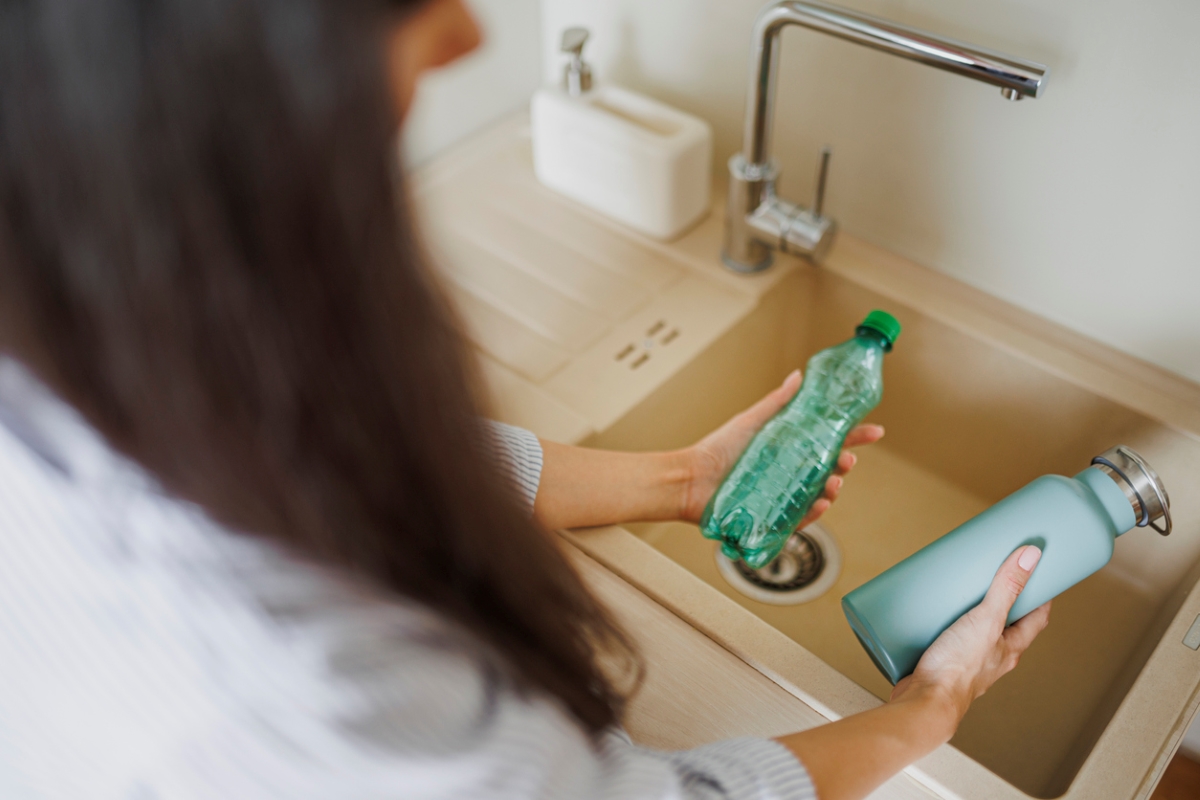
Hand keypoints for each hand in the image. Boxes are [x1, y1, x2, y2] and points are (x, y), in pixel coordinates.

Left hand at [678, 369, 884, 524]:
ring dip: (833, 489)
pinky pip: (800, 518)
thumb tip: (799, 375)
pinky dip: (813, 512)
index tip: (875, 430)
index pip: (828, 441)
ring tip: (834, 482)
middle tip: (849, 459)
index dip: (853, 436)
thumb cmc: (717, 450)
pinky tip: (821, 504)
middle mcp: (790, 472)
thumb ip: (777, 402)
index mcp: (788, 448)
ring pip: (819, 494)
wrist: (691, 479)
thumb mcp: (751, 422)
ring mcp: (784, 495)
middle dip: (844, 463)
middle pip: (828, 469)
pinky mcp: (774, 517)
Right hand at [890, 545, 1051, 725]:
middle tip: (995, 575)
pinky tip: (933, 614)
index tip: (1038, 575)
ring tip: (961, 590)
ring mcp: (969, 660)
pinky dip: (947, 624)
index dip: (1040, 596)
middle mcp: (994, 655)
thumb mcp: (986, 620)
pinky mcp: (945, 661)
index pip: (1036, 618)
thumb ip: (1005, 588)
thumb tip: (1029, 557)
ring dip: (973, 612)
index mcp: (1011, 648)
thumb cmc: (958, 670)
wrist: (924, 700)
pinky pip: (951, 638)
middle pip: (1007, 623)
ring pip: (978, 631)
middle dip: (1003, 600)